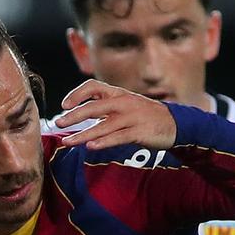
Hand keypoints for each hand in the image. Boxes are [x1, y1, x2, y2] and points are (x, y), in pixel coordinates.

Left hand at [53, 80, 177, 151]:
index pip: (93, 86)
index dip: (77, 94)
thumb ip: (105, 109)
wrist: (176, 124)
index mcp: (118, 94)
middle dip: (74, 115)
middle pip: (94, 107)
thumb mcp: (125, 106)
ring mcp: (132, 117)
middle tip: (58, 123)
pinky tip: (91, 147)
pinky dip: (104, 142)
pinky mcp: (139, 132)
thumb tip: (79, 117)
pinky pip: (118, 137)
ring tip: (67, 142)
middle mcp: (123, 103)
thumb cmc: (145, 116)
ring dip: (83, 134)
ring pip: (103, 126)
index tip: (64, 105)